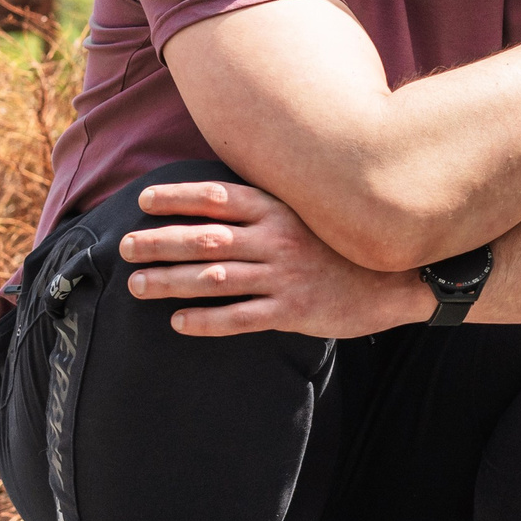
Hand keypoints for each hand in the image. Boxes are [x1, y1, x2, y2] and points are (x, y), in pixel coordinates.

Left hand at [120, 180, 433, 337]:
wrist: (395, 280)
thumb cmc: (344, 245)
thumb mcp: (309, 214)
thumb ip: (267, 209)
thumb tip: (217, 201)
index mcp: (281, 210)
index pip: (218, 198)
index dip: (178, 198)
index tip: (145, 201)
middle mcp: (279, 239)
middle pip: (206, 238)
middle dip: (159, 241)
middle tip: (125, 247)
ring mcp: (285, 276)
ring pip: (215, 279)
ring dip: (170, 281)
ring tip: (137, 285)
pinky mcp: (293, 310)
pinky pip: (240, 318)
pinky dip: (205, 321)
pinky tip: (179, 323)